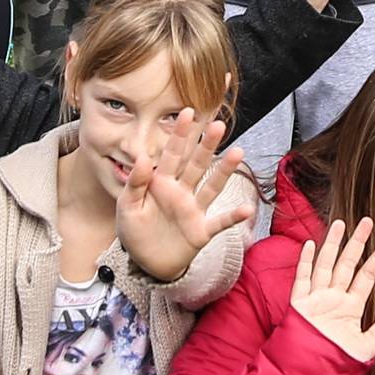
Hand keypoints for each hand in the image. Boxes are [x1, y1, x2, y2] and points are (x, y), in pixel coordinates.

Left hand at [115, 110, 249, 281]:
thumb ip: (135, 183)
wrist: (146, 263)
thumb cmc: (134, 231)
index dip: (180, 134)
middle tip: (218, 124)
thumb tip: (143, 157)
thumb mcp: (126, 207)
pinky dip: (232, 217)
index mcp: (160, 183)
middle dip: (206, 145)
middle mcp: (180, 192)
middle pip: (196, 164)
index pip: (171, 154)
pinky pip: (219, 222)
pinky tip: (247, 209)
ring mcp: (193, 210)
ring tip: (238, 152)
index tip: (189, 111)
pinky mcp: (201, 231)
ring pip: (211, 186)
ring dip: (224, 171)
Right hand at [289, 218, 374, 362]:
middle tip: (367, 221)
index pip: (366, 277)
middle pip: (347, 263)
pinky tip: (312, 245)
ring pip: (326, 264)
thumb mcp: (367, 346)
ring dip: (332, 244)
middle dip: (357, 243)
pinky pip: (302, 278)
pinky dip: (306, 261)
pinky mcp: (299, 303)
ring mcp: (316, 298)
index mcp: (351, 306)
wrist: (312, 373)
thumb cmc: (338, 362)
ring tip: (341, 224)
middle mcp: (334, 298)